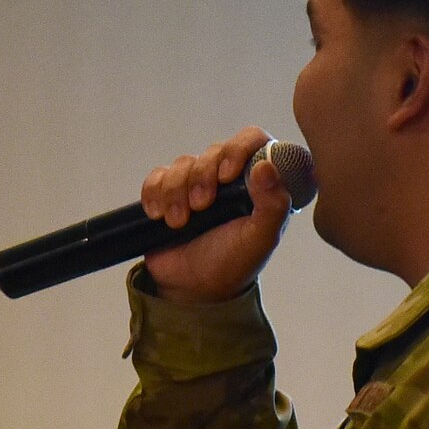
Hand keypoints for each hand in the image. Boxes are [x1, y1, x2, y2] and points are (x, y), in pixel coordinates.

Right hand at [139, 125, 293, 303]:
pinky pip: (157, 176)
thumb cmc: (233, 263)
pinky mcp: (168, 192)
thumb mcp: (261, 239)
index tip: (227, 175)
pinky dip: (155, 193)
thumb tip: (266, 166)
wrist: (193, 288)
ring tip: (179, 222)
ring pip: (183, 164)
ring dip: (177, 192)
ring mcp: (197, 183)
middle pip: (214, 151)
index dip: (238, 148)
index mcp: (257, 183)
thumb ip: (273, 205)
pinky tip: (159, 216)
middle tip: (201, 206)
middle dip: (203, 177)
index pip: (252, 140)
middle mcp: (229, 178)